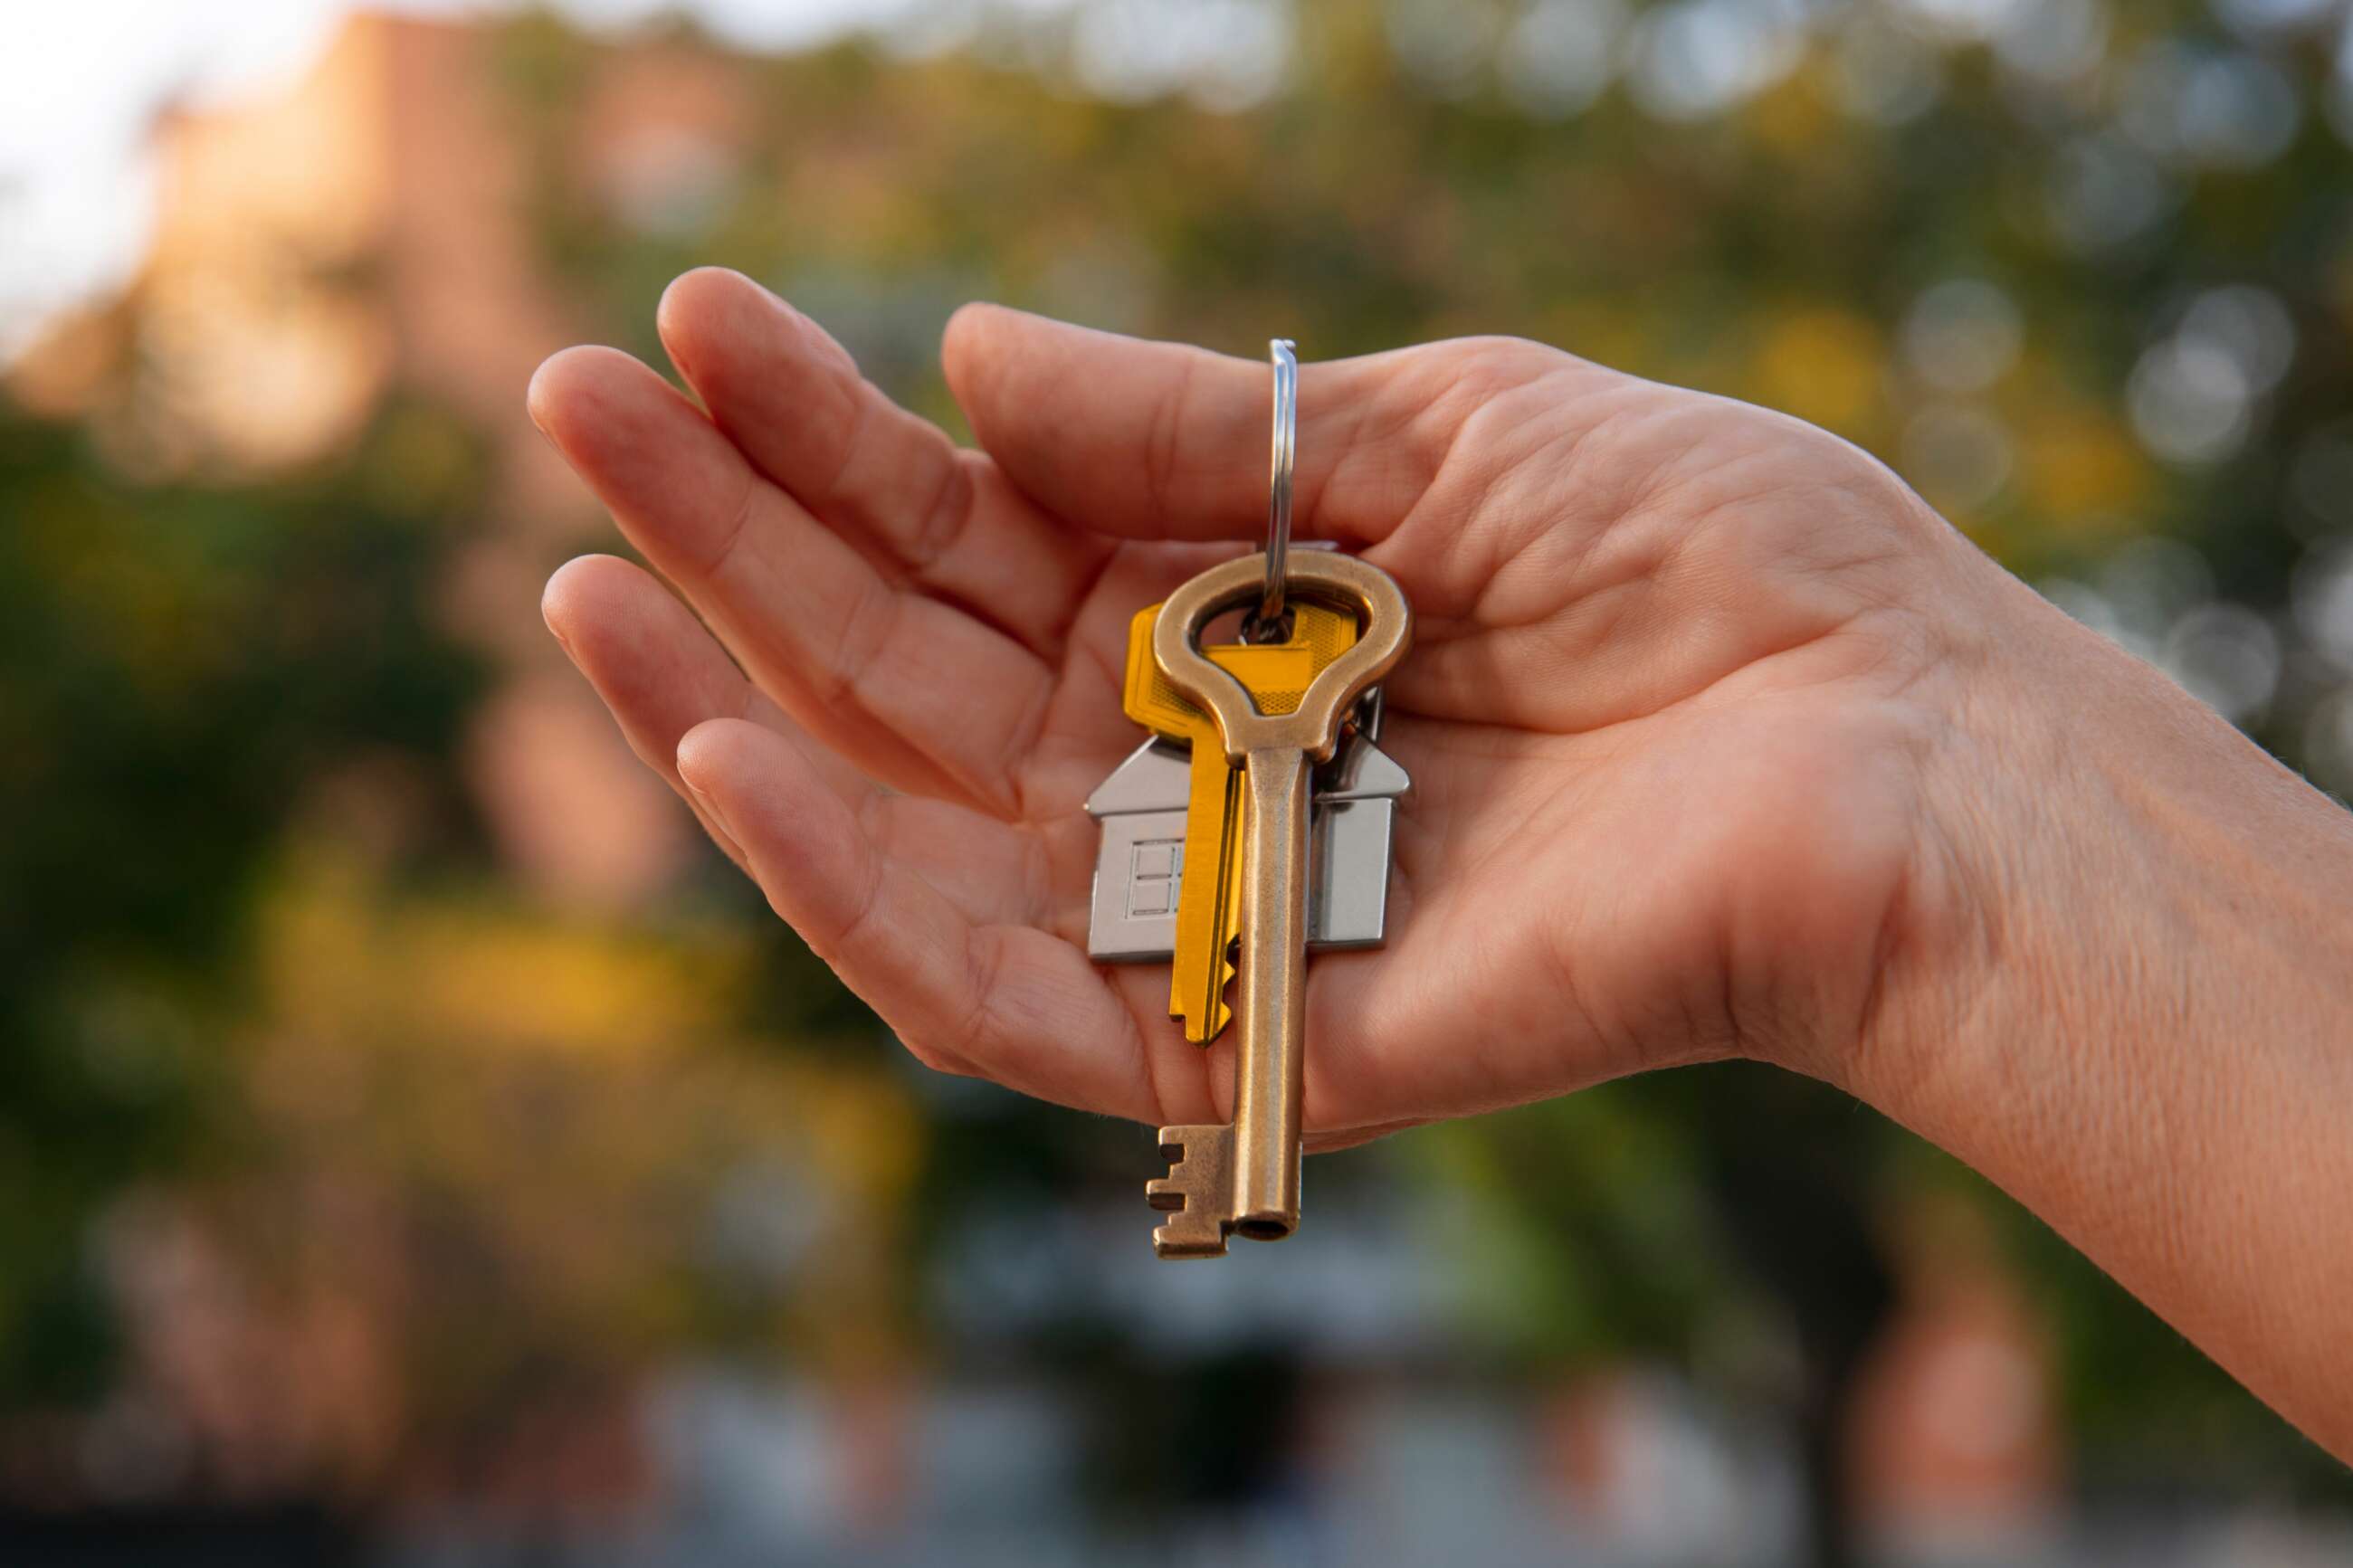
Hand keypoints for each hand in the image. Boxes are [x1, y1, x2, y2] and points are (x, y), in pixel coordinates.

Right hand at [529, 267, 1989, 1146]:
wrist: (1899, 743)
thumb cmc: (1716, 559)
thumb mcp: (1438, 424)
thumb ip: (1201, 425)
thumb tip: (964, 366)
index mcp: (1231, 610)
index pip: (978, 528)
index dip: (831, 432)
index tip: (701, 322)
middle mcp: (1188, 759)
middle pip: (911, 661)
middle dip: (735, 537)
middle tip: (566, 396)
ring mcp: (1201, 907)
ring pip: (913, 835)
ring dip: (734, 713)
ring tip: (583, 582)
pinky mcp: (1239, 1043)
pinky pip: (1007, 1000)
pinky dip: (862, 894)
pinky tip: (738, 763)